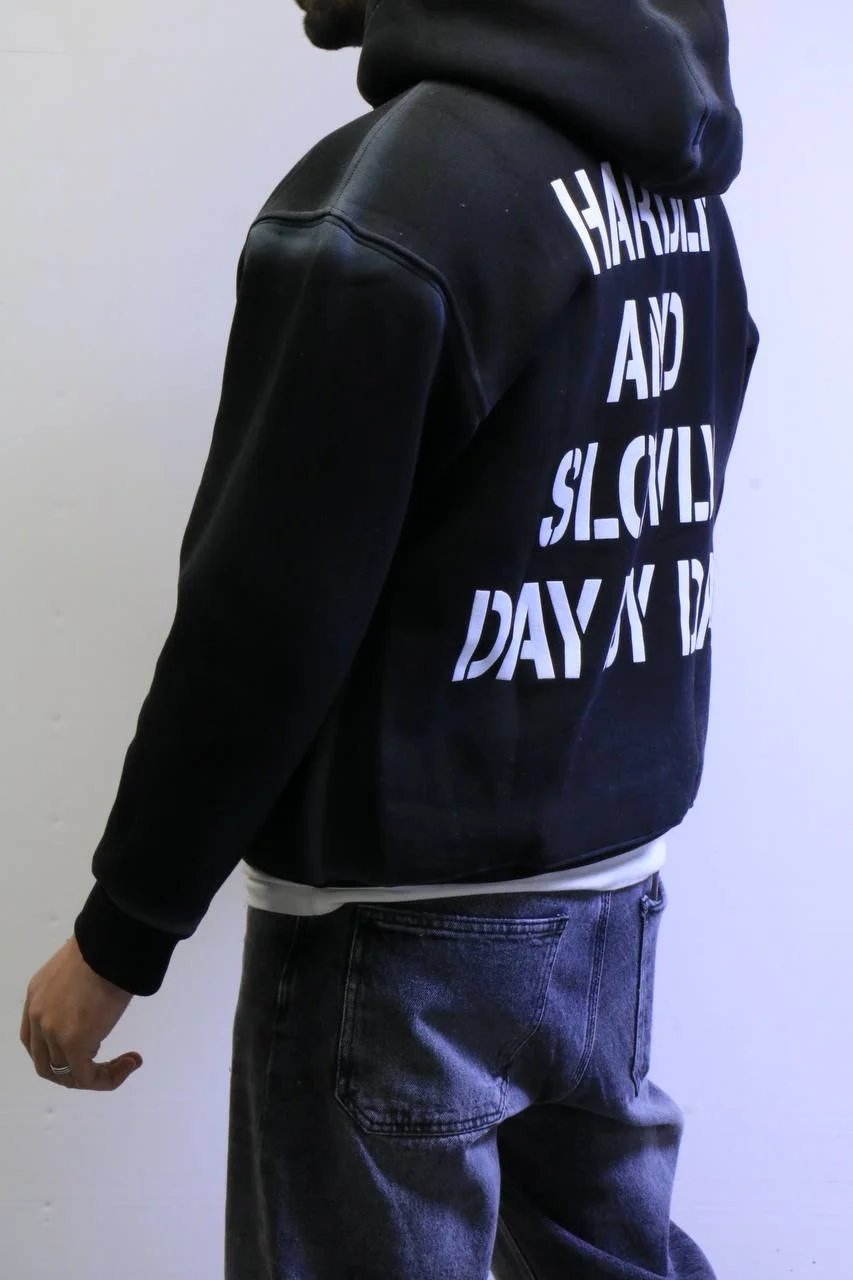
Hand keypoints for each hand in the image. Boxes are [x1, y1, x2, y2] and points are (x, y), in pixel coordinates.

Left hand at [20, 935, 142, 1090]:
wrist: (111, 945)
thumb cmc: (105, 948)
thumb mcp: (79, 969)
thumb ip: (77, 989)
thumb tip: (96, 995)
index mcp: (37, 997)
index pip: (35, 1040)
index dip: (58, 1053)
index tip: (91, 1046)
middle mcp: (38, 1017)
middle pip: (47, 1064)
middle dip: (75, 1072)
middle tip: (104, 1065)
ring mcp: (52, 1033)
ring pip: (67, 1075)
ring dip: (96, 1077)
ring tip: (125, 1064)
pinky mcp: (74, 1044)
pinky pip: (87, 1078)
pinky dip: (108, 1079)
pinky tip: (130, 1063)